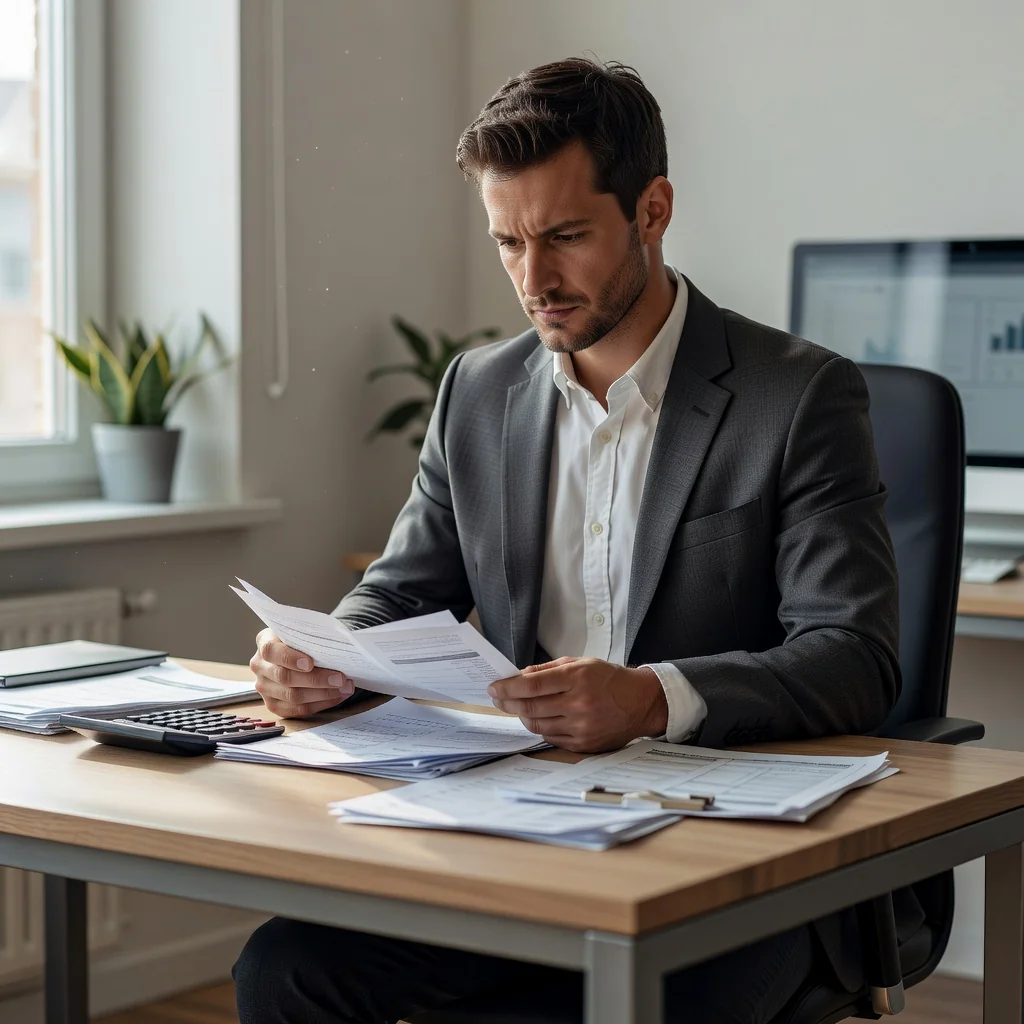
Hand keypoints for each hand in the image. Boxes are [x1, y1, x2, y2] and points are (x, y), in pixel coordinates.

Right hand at [250, 628, 353, 717]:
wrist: (295, 652)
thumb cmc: (302, 639)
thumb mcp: (302, 631)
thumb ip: (311, 637)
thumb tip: (336, 646)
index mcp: (264, 643)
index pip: (271, 651)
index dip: (290, 658)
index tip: (310, 663)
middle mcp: (260, 666)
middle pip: (285, 677)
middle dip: (316, 680)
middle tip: (340, 678)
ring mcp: (265, 688)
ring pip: (293, 696)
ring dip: (323, 694)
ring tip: (345, 688)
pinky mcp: (274, 705)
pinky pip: (298, 710)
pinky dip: (321, 704)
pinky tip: (337, 696)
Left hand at [487, 657, 667, 752]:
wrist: (641, 703)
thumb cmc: (609, 680)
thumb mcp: (581, 663)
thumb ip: (548, 670)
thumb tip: (519, 676)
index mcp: (578, 678)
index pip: (532, 685)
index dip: (508, 687)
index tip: (494, 687)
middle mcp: (579, 704)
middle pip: (530, 707)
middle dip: (507, 703)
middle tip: (497, 698)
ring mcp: (582, 727)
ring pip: (537, 725)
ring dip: (522, 716)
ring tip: (517, 707)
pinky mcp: (584, 744)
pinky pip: (551, 738)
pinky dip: (540, 727)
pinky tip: (539, 718)